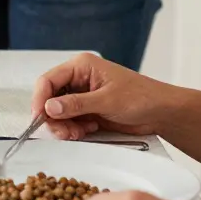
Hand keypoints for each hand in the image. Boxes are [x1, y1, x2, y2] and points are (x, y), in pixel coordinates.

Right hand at [32, 53, 175, 138]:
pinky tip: (88, 130)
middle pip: (50, 98)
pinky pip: (69, 120)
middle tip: (64, 133)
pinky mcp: (87, 110)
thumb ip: (77, 104)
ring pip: (58, 112)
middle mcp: (77, 79)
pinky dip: (73, 129)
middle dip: (54, 117)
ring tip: (78, 133)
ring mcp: (81, 95)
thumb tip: (49, 107)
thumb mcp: (107, 100)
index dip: (40, 99)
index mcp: (80, 66)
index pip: (48, 80)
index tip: (39, 118)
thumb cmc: (141, 98)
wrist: (161, 113)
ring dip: (64, 126)